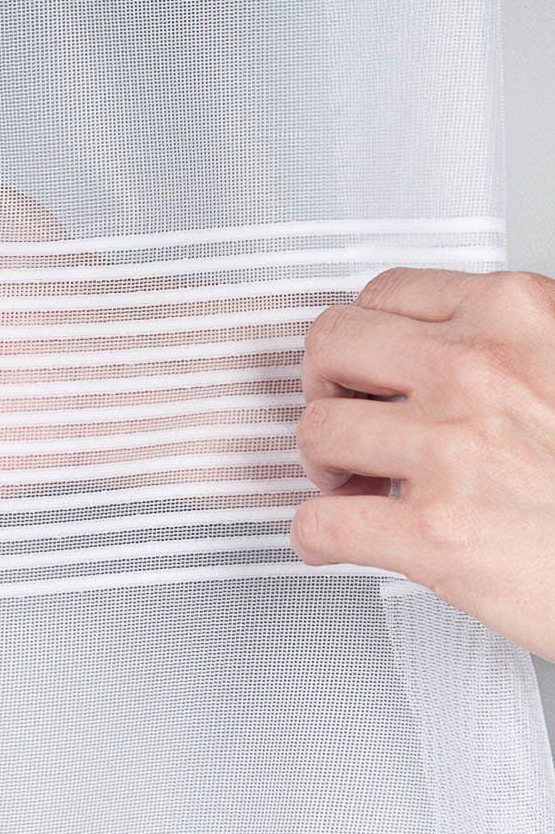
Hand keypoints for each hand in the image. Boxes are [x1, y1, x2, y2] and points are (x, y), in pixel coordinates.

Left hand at [291, 267, 554, 658]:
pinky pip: (324, 523)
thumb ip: (516, 343)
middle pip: (330, 346)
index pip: (386, 293)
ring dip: (322, 463)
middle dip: (324, 384)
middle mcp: (476, 371)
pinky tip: (332, 540)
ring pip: (317, 431)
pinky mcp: (436, 535)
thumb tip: (451, 342)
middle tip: (342, 414)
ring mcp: (452, 451)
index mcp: (517, 316)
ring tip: (350, 482)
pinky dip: (315, 536)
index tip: (361, 363)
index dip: (364, 335)